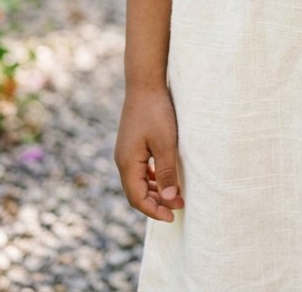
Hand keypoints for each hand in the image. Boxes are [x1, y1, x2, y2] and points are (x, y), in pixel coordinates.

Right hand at [115, 84, 184, 221]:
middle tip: (179, 207)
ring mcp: (125, 151)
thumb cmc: (156, 111)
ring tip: (175, 195)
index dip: (154, 211)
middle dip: (156, 203)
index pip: (137, 199)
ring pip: (137, 181)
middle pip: (135, 193)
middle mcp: (122, 160)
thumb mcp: (166, 143)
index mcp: (127, 163)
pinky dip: (152, 178)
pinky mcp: (132, 143)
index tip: (173, 217)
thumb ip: (167, 172)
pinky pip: (139, 169)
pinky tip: (165, 177)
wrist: (145, 83)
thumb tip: (170, 200)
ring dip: (154, 191)